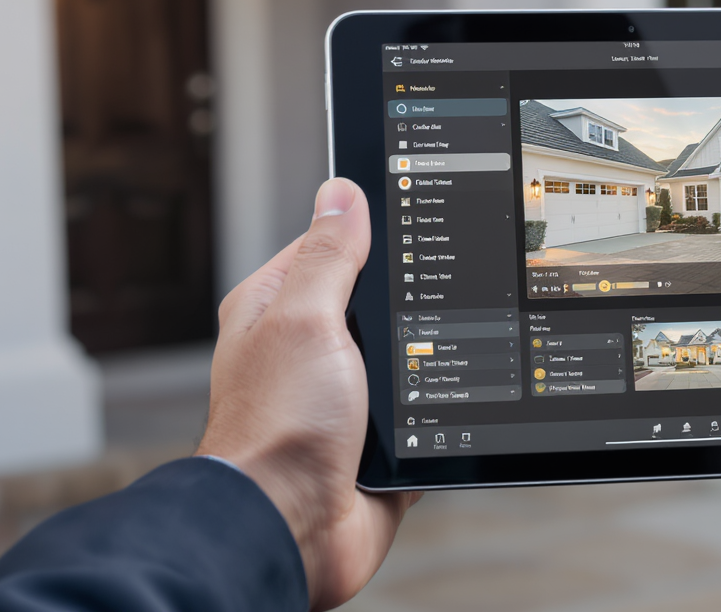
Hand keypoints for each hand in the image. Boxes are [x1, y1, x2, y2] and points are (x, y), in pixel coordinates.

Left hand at [196, 178, 420, 609]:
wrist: (291, 527)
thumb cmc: (276, 428)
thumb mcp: (306, 318)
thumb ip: (329, 256)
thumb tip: (341, 193)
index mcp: (275, 310)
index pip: (326, 246)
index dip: (367, 233)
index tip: (412, 218)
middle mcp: (304, 352)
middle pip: (372, 303)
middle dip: (405, 306)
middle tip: (431, 297)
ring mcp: (339, 399)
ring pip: (402, 359)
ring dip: (422, 364)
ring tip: (433, 359)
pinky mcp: (372, 442)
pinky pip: (419, 414)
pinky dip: (435, 412)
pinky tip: (445, 407)